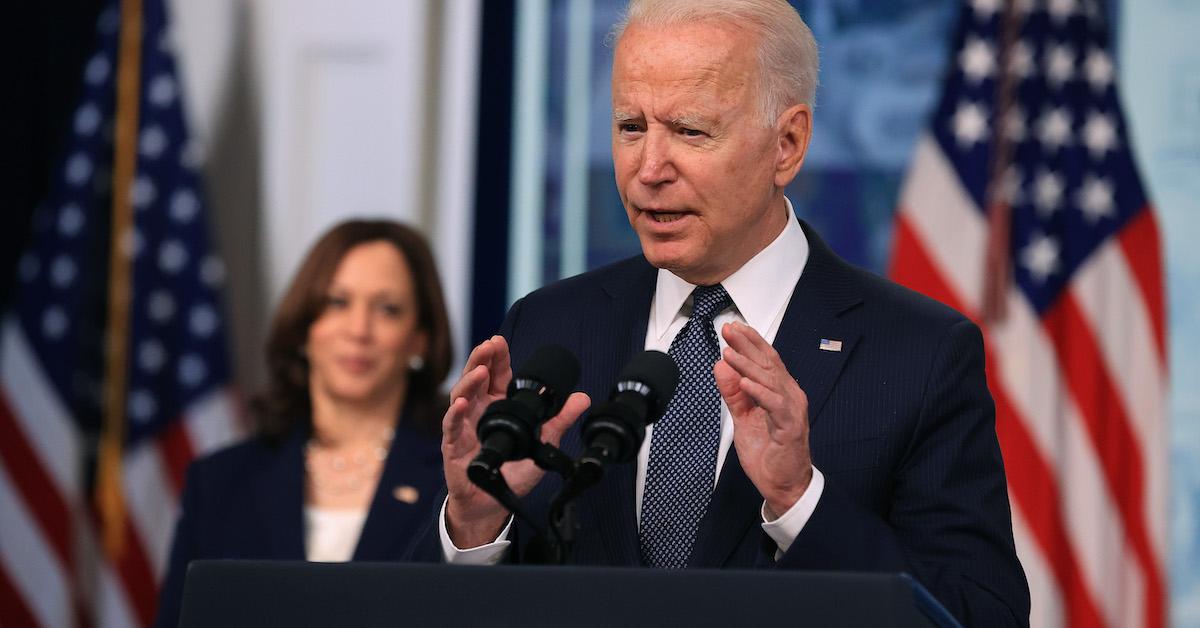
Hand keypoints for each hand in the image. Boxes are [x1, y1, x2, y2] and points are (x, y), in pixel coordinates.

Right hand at [441, 336, 589, 546]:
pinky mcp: (453, 445)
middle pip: (476, 378)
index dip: (497, 357)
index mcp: (497, 405)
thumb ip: (560, 420)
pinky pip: (450, 426)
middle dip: (481, 359)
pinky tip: (461, 404)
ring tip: (480, 370)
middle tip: (489, 345)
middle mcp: (478, 410)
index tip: (500, 341)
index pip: (496, 375)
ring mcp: (463, 426)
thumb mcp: (542, 443)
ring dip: (469, 381)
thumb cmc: (512, 470)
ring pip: (461, 396)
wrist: (493, 504)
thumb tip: (583, 398)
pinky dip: (454, 413)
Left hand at [713, 322, 812, 517]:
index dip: (750, 342)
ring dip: (748, 365)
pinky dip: (760, 392)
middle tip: (729, 330)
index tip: (732, 328)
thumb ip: (733, 393)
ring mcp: (792, 410)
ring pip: (769, 381)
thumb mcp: (743, 417)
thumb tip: (720, 366)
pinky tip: (745, 382)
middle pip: (768, 364)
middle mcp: (789, 395)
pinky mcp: (790, 427)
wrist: (783, 484)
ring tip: (729, 353)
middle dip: (747, 345)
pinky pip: (775, 405)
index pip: (766, 360)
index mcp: (780, 391)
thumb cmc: (768, 451)